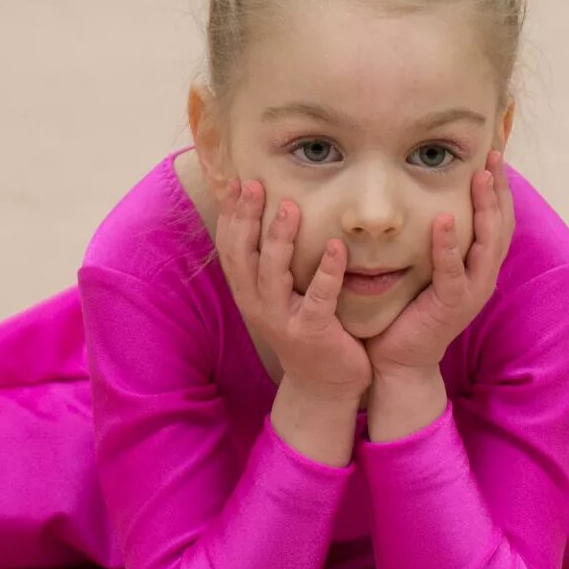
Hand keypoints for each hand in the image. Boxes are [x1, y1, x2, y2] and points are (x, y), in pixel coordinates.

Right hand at [214, 174, 372, 400]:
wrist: (324, 386)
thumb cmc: (306, 329)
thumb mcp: (282, 295)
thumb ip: (275, 262)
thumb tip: (274, 213)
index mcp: (249, 292)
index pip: (231, 248)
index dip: (231, 215)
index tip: (238, 182)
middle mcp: (258, 305)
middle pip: (243, 255)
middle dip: (247, 218)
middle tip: (256, 185)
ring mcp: (282, 320)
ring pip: (273, 274)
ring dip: (280, 239)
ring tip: (291, 207)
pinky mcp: (312, 332)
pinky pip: (318, 299)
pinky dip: (327, 272)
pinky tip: (336, 247)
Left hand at [365, 150, 514, 378]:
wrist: (398, 360)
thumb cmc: (407, 310)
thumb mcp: (425, 267)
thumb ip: (433, 239)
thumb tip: (425, 197)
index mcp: (479, 266)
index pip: (498, 220)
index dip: (500, 189)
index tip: (495, 155)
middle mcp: (482, 277)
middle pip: (501, 226)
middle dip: (500, 190)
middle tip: (496, 155)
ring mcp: (471, 292)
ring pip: (487, 245)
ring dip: (485, 209)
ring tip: (481, 178)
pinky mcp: (451, 306)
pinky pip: (453, 272)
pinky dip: (449, 245)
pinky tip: (442, 219)